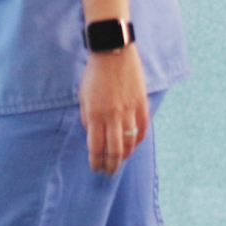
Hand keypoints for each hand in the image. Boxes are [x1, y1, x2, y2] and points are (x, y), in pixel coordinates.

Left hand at [79, 47, 148, 174]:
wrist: (114, 52)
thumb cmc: (94, 74)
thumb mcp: (83, 96)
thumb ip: (88, 117)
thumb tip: (93, 135)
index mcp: (95, 114)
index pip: (96, 147)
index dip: (96, 161)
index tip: (95, 168)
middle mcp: (113, 116)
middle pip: (115, 150)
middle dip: (111, 165)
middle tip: (109, 173)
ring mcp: (130, 111)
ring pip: (130, 142)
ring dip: (125, 155)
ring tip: (121, 161)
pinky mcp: (142, 105)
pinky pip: (142, 129)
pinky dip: (138, 140)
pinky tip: (133, 145)